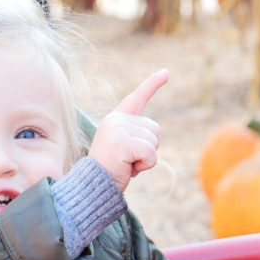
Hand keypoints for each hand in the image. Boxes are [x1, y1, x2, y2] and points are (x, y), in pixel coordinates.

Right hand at [88, 69, 167, 191]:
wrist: (92, 186)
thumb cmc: (110, 171)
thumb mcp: (125, 149)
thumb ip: (137, 137)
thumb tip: (153, 135)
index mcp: (116, 118)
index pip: (137, 98)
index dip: (152, 84)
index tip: (166, 72)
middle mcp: (116, 119)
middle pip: (155, 130)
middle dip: (148, 150)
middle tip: (127, 160)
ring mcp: (118, 129)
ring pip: (154, 142)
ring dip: (145, 159)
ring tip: (126, 164)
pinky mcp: (122, 142)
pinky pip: (151, 154)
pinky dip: (145, 166)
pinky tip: (129, 169)